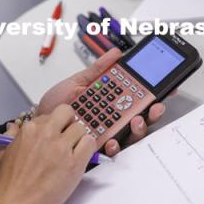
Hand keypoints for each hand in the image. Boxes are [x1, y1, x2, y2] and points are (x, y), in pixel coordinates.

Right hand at [0, 106, 95, 203]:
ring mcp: (62, 147)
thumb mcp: (2, 154)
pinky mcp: (74, 163)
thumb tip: (15, 127)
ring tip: (73, 152)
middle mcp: (46, 134)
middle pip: (68, 113)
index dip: (54, 125)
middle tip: (67, 137)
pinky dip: (88, 148)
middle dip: (68, 122)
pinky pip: (90, 143)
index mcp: (29, 129)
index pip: (51, 115)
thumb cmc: (7, 186)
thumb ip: (11, 136)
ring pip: (81, 128)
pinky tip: (80, 158)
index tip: (55, 134)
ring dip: (78, 138)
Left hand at [36, 48, 166, 155]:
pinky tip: (111, 138)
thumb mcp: (77, 83)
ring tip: (135, 121)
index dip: (154, 93)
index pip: (137, 97)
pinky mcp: (96, 149)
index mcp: (110, 101)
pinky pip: (112, 149)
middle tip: (154, 106)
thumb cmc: (56, 105)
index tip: (166, 87)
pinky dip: (115, 144)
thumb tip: (116, 53)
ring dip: (138, 128)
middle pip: (141, 116)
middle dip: (152, 112)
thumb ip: (97, 70)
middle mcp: (112, 118)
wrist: (36, 124)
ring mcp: (106, 134)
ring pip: (132, 134)